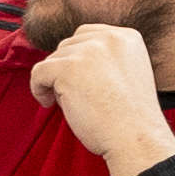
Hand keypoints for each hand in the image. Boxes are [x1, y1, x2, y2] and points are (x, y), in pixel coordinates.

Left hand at [34, 18, 174, 175]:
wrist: (136, 139)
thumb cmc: (130, 118)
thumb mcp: (126, 74)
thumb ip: (104, 59)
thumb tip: (66, 56)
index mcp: (127, 37)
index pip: (87, 35)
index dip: (78, 59)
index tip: (82, 82)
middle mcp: (109, 37)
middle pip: (69, 45)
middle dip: (67, 69)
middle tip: (78, 96)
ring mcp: (89, 50)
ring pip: (53, 59)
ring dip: (56, 81)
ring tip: (72, 103)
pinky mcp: (69, 67)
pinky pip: (39, 72)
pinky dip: (38, 89)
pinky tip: (49, 104)